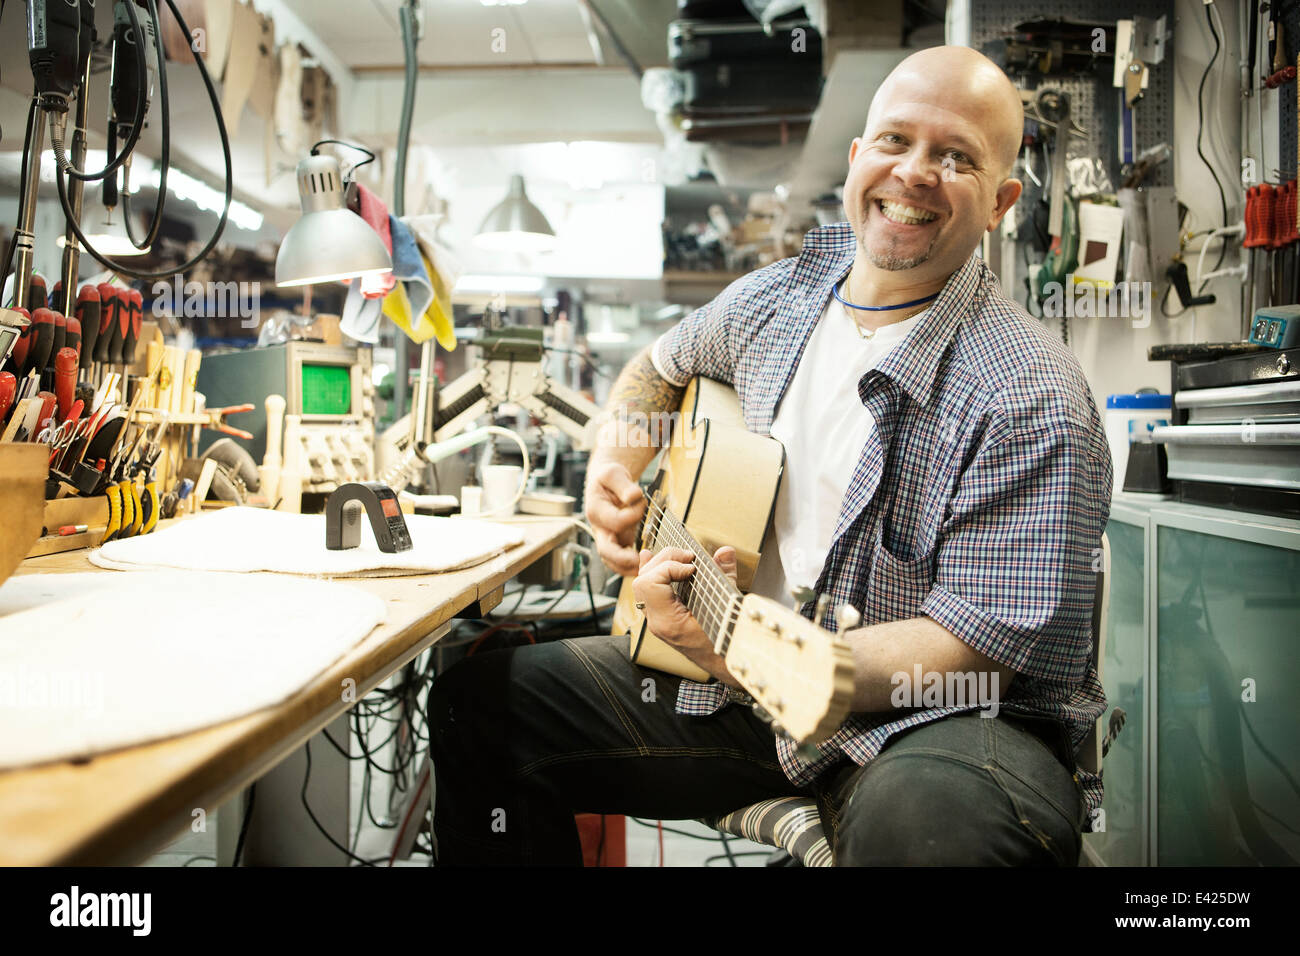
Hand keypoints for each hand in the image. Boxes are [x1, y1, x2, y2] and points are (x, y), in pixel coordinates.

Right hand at [584, 460, 645, 575]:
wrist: (606, 483)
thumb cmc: (609, 478)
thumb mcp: (613, 473)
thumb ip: (623, 485)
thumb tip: (634, 496)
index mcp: (595, 511)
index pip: (616, 521)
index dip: (633, 514)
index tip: (643, 501)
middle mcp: (599, 529)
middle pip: (606, 551)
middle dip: (623, 559)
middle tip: (641, 561)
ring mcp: (606, 538)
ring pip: (612, 561)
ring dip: (628, 568)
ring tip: (646, 570)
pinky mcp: (616, 542)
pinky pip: (620, 561)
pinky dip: (631, 566)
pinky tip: (646, 567)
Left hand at [632, 545, 739, 682]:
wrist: (726, 664)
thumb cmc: (728, 642)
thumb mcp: (728, 608)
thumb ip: (725, 577)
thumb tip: (725, 551)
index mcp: (669, 623)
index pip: (650, 584)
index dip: (669, 567)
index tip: (692, 567)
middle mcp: (658, 622)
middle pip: (643, 580)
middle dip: (665, 560)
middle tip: (689, 558)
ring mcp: (657, 620)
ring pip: (642, 585)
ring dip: (658, 565)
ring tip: (680, 558)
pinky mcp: (662, 617)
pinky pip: (647, 592)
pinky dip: (651, 573)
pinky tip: (649, 558)